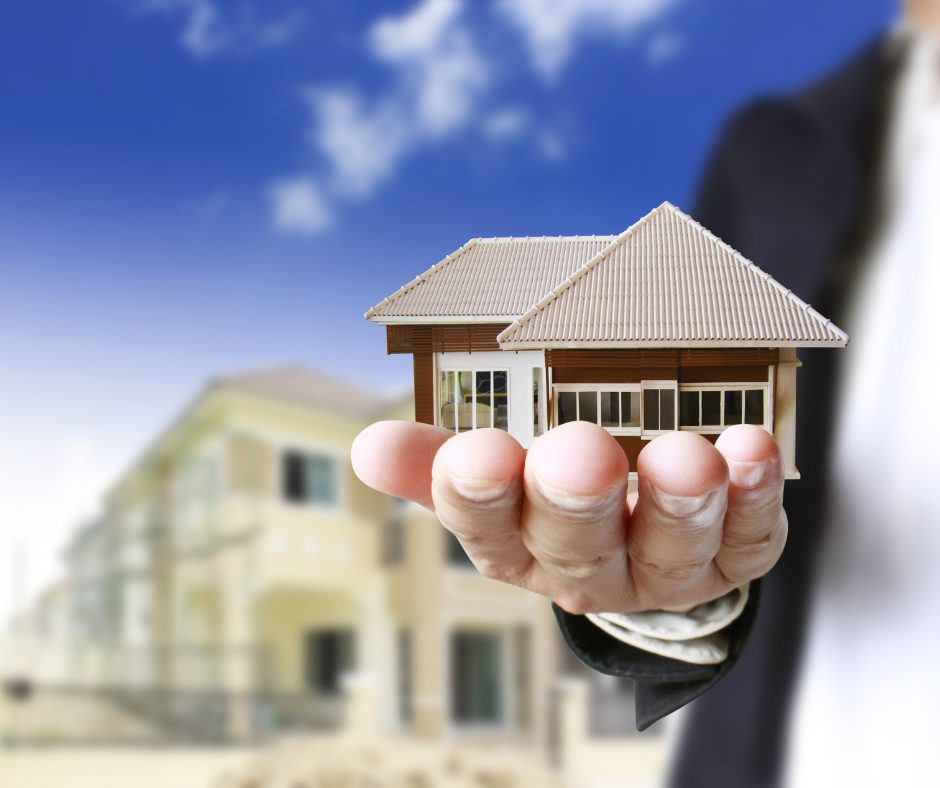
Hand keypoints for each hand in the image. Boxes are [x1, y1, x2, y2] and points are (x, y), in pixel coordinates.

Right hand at [351, 421, 785, 614]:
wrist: (648, 543)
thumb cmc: (561, 502)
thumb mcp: (498, 484)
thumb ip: (441, 461)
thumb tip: (367, 446)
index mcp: (521, 547)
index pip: (488, 530)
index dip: (479, 496)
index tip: (475, 452)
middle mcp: (588, 569)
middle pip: (577, 546)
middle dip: (576, 500)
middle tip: (578, 453)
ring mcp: (663, 572)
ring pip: (668, 550)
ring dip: (678, 503)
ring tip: (685, 456)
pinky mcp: (731, 559)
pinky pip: (747, 540)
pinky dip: (752, 499)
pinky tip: (748, 452)